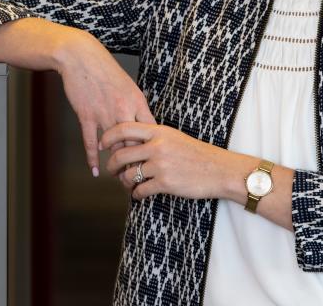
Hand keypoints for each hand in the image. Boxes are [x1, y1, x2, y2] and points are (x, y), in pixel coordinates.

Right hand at [54, 32, 155, 177]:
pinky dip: (92, 158)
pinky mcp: (87, 116)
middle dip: (135, 163)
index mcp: (137, 102)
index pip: (150, 132)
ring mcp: (104, 114)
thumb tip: (145, 126)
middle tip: (137, 179)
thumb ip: (136, 107)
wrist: (82, 58)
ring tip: (120, 178)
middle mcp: (123, 110)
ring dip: (116, 164)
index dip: (152, 150)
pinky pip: (91, 142)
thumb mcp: (129, 87)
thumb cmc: (106, 72)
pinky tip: (96, 170)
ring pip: (114, 146)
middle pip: (134, 144)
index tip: (154, 163)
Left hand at [101, 122, 237, 199]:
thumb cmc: (198, 154)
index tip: (102, 144)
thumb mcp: (174, 138)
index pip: (124, 128)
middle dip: (111, 165)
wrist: (220, 170)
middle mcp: (157, 146)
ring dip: (123, 182)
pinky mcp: (165, 183)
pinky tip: (138, 194)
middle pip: (120, 154)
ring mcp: (160, 165)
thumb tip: (131, 143)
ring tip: (127, 184)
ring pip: (128, 174)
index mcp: (159, 132)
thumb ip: (153, 138)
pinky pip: (140, 190)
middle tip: (111, 170)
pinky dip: (136, 194)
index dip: (108, 136)